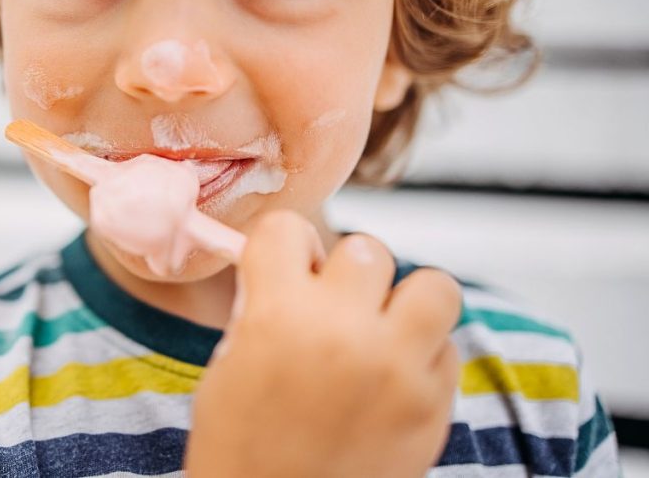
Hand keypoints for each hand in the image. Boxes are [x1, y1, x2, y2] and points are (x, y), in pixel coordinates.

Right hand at [185, 210, 460, 477]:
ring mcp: (396, 368)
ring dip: (405, 301)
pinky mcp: (433, 406)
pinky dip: (424, 354)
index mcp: (277, 315)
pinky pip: (448, 347)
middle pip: (365, 249)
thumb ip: (264, 303)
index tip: (285, 264)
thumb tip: (298, 268)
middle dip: (346, 274)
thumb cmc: (241, 448)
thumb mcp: (229, 362)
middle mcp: (342, 331)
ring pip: (433, 284)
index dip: (284, 246)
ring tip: (383, 327)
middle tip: (333, 305)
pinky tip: (393, 378)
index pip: (288, 228)